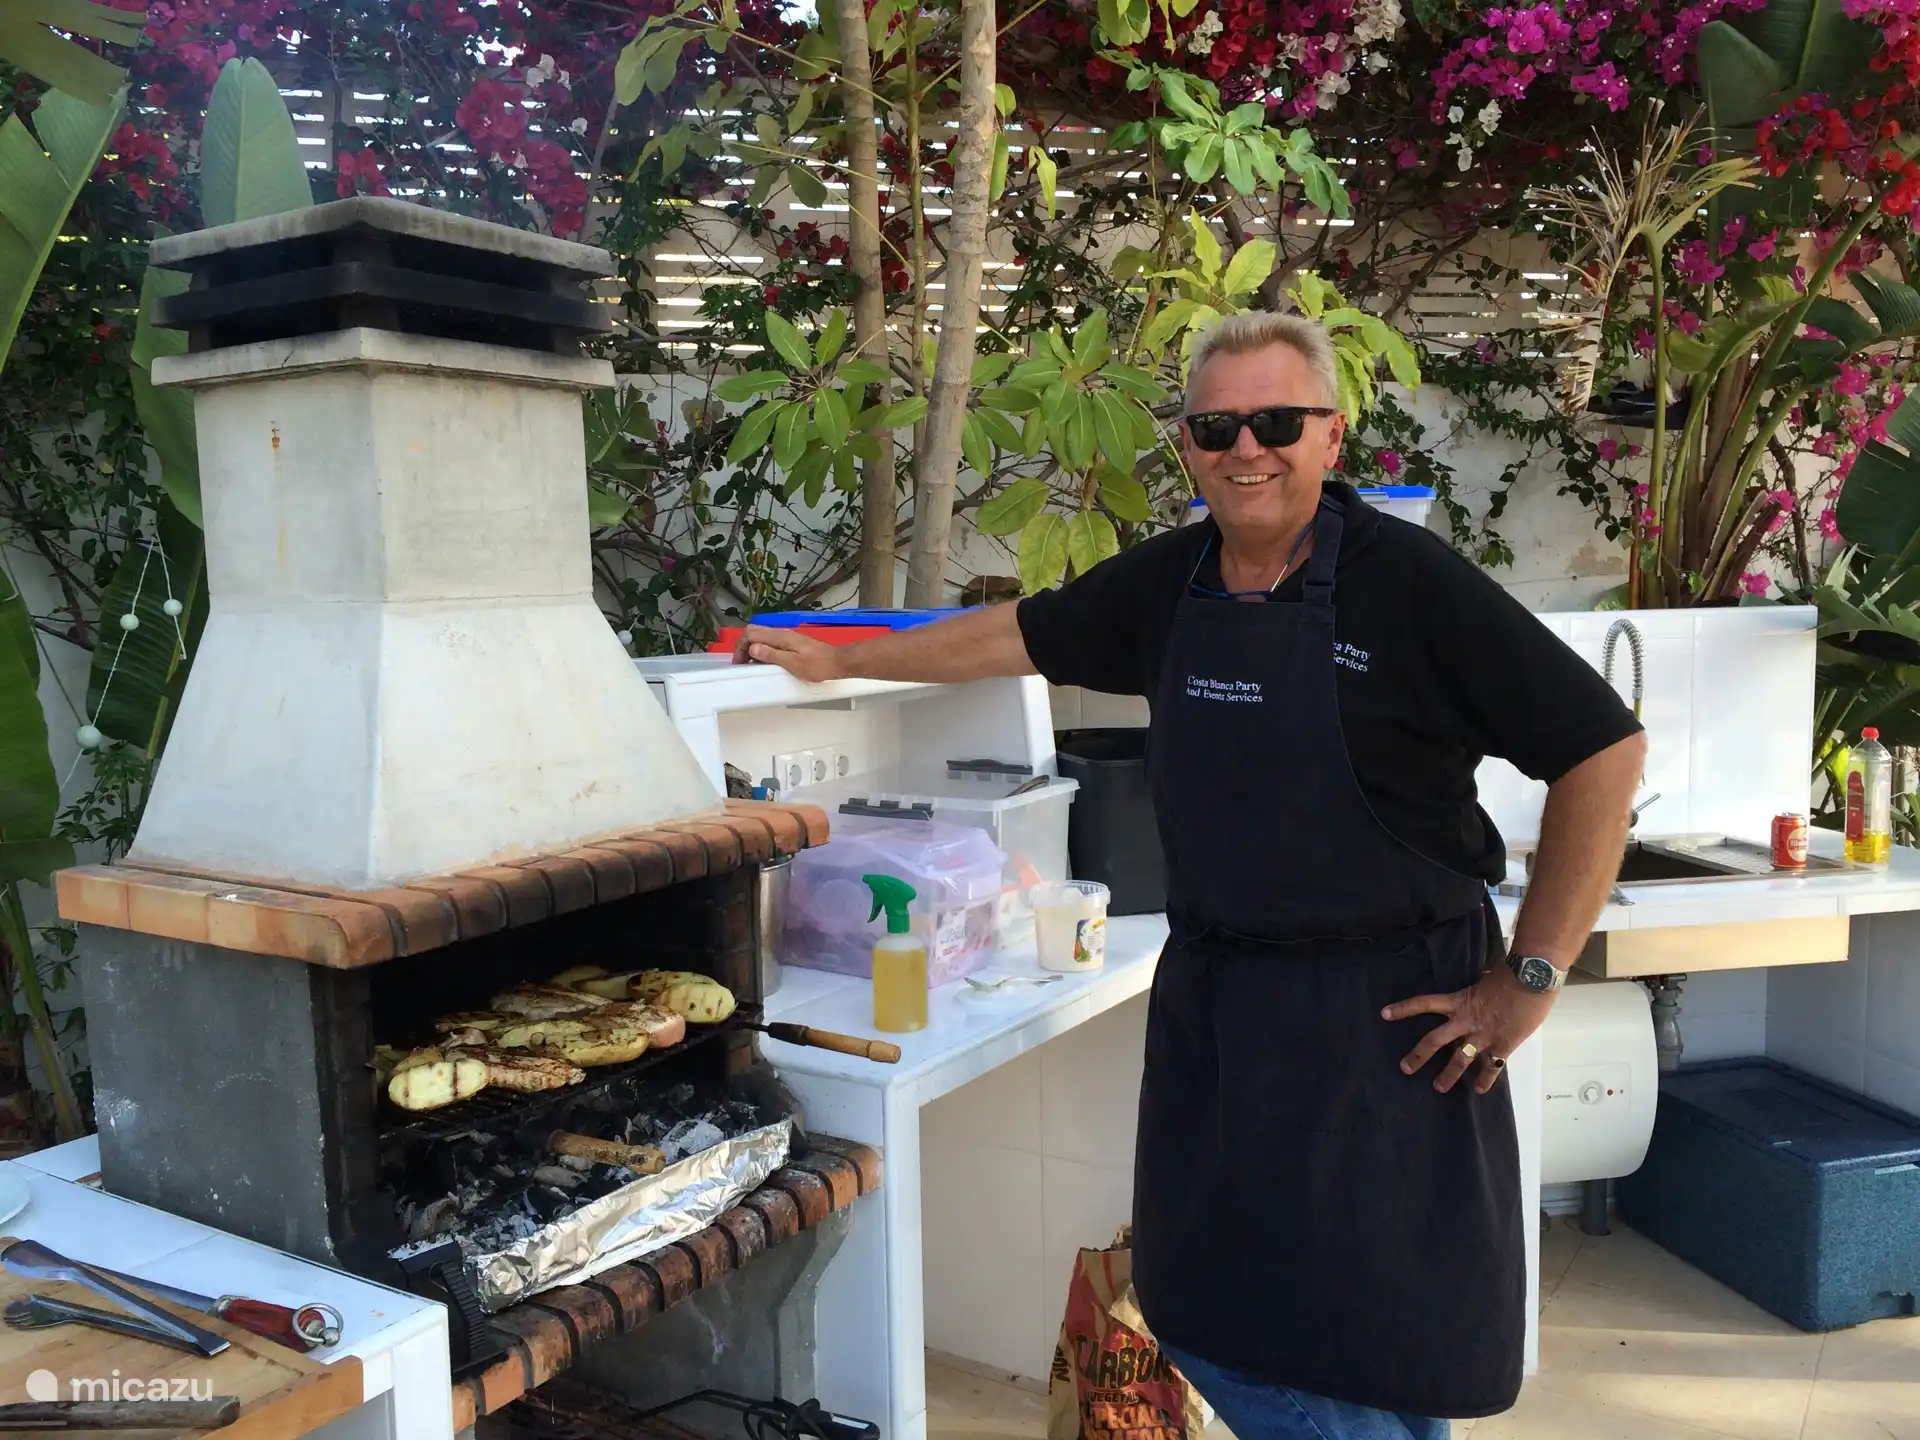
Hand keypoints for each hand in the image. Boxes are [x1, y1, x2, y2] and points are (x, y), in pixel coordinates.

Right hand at [733, 624, 846, 682]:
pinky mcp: (791, 643)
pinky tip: (765, 663)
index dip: (741, 646)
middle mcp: (781, 633)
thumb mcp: (793, 663)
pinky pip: (770, 643)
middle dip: (744, 646)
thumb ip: (772, 655)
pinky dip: (762, 651)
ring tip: (751, 665)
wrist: (837, 662)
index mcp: (780, 636)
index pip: (751, 633)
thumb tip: (753, 649)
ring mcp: (786, 637)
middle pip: (754, 632)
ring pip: (762, 637)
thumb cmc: (817, 665)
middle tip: (742, 663)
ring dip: (752, 649)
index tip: (739, 662)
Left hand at [1382, 964, 1556, 1094]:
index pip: (1424, 1003)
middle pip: (1434, 1040)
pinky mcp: (1502, 1045)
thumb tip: (1474, 1001)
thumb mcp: (1484, 981)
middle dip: (1418, 1055)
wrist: (1532, 978)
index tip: (1384, 1014)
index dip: (1403, 1008)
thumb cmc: (1509, 974)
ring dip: (1447, 1076)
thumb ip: (1474, 996)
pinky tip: (1479, 1090)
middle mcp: (1466, 1021)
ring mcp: (1483, 1035)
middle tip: (1405, 1068)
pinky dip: (1485, 1080)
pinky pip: (1491, 1067)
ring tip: (1438, 1088)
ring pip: (1459, 1060)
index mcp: (1459, 1001)